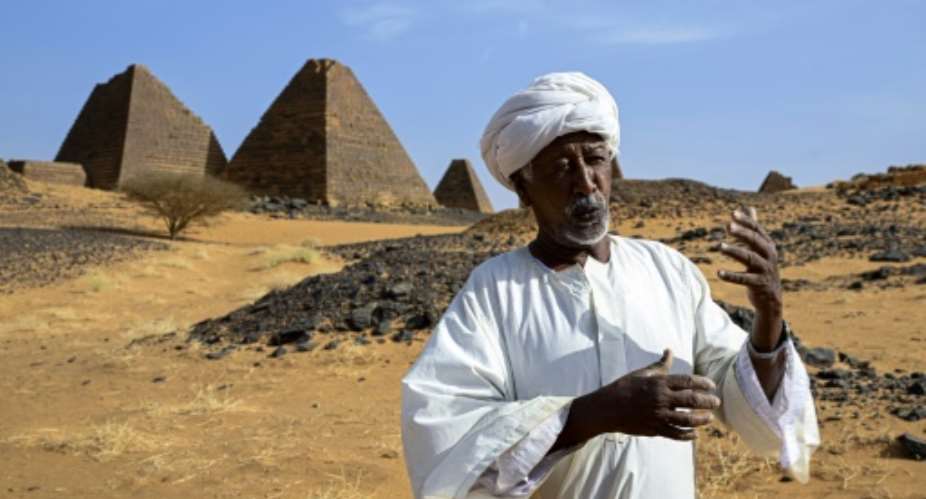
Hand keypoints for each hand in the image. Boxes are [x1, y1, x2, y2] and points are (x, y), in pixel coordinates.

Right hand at [553, 349, 719, 450]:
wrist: (607, 408)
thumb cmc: (624, 387)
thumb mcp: (641, 373)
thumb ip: (659, 365)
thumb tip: (669, 350)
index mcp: (658, 383)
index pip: (687, 381)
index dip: (702, 383)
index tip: (712, 385)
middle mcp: (660, 399)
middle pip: (691, 400)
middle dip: (707, 402)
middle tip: (716, 402)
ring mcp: (658, 415)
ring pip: (686, 419)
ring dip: (701, 419)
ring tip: (709, 418)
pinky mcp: (654, 429)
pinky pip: (675, 434)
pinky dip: (687, 435)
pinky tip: (694, 434)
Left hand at [717, 206, 782, 349]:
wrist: (771, 297)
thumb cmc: (762, 268)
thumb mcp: (759, 247)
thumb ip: (753, 228)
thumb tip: (749, 208)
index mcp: (768, 245)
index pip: (757, 230)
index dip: (746, 221)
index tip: (732, 213)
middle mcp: (769, 255)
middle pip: (755, 241)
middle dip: (742, 233)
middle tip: (728, 226)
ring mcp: (765, 270)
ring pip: (749, 258)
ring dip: (734, 251)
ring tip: (719, 246)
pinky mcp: (759, 284)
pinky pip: (744, 279)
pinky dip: (731, 275)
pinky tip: (718, 272)